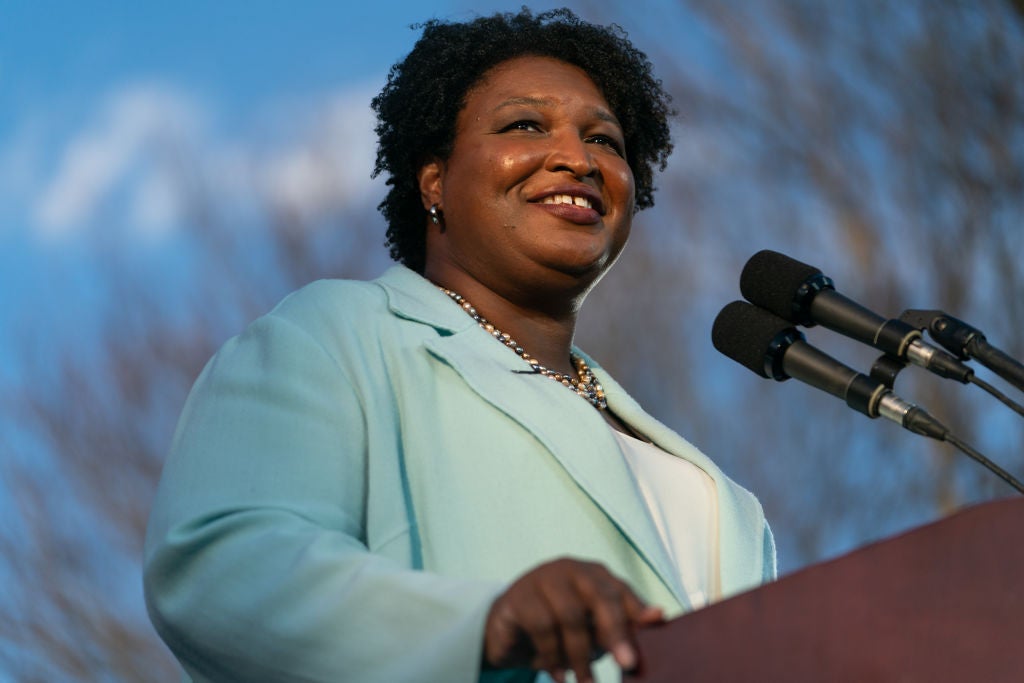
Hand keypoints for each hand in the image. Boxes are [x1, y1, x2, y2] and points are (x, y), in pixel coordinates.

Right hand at [483, 558, 663, 682]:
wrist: (508, 632)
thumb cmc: (559, 629)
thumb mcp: (592, 630)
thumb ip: (621, 625)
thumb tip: (657, 617)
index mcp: (593, 574)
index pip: (621, 590)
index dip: (638, 610)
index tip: (654, 625)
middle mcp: (569, 569)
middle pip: (599, 594)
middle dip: (615, 631)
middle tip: (626, 664)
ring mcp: (541, 579)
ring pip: (569, 615)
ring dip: (580, 655)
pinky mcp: (517, 596)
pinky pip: (541, 625)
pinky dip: (553, 656)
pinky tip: (558, 674)